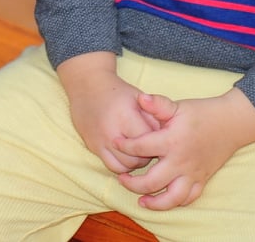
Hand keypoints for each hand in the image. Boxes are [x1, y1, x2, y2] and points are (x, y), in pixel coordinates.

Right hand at [60, 56, 164, 174]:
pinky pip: (113, 166)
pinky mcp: (94, 148)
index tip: (163, 138)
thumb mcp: (138, 98)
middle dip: (150, 154)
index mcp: (125, 116)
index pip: (149, 140)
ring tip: (141, 151)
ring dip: (137, 162)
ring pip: (127, 165)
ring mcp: (101, 142)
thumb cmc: (118, 93)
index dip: (159, 141)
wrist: (87, 88)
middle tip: (154, 147)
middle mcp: (111, 132)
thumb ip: (154, 117)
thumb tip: (167, 136)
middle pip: (139, 156)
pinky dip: (123, 166)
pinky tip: (128, 156)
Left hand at [112, 92, 254, 210]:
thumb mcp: (177, 106)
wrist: (231, 123)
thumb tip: (140, 98)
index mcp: (172, 141)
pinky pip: (188, 198)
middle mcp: (181, 161)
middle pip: (152, 182)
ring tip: (140, 201)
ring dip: (154, 203)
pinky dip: (175, 202)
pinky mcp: (202, 180)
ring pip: (172, 198)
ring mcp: (192, 173)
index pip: (141, 147)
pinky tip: (163, 200)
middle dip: (132, 183)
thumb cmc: (201, 113)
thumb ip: (158, 104)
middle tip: (122, 178)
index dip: (124, 146)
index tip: (115, 143)